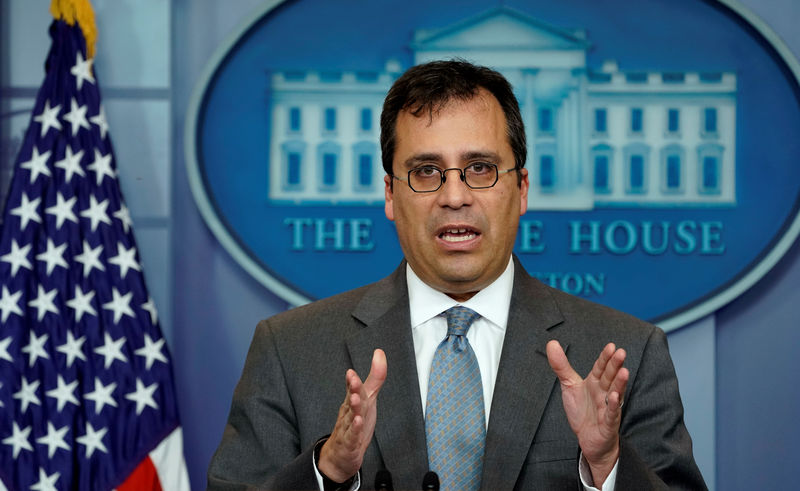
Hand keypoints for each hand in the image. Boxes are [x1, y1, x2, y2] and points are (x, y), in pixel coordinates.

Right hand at [318, 349, 386, 482]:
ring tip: (355, 397)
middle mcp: (349, 412)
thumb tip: (380, 353)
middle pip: (352, 398)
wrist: (340, 454)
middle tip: (353, 377)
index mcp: (352, 401)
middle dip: (353, 388)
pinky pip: (352, 435)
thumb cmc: (355, 422)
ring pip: (351, 415)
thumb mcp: (367, 399)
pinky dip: (355, 429)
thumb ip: (375, 378)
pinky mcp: (350, 443)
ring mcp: (348, 427)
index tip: (351, 371)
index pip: (352, 388)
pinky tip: (358, 422)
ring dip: (353, 406)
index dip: (352, 380)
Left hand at [546, 340, 627, 486]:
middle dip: (615, 365)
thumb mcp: (569, 385)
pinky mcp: (608, 423)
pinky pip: (612, 413)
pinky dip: (614, 406)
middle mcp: (603, 392)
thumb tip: (552, 343)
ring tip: (624, 371)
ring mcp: (607, 407)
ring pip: (615, 393)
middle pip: (609, 377)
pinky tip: (614, 397)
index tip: (610, 346)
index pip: (600, 368)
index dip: (605, 358)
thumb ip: (561, 365)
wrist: (588, 438)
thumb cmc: (582, 410)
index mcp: (595, 383)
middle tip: (621, 352)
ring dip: (620, 383)